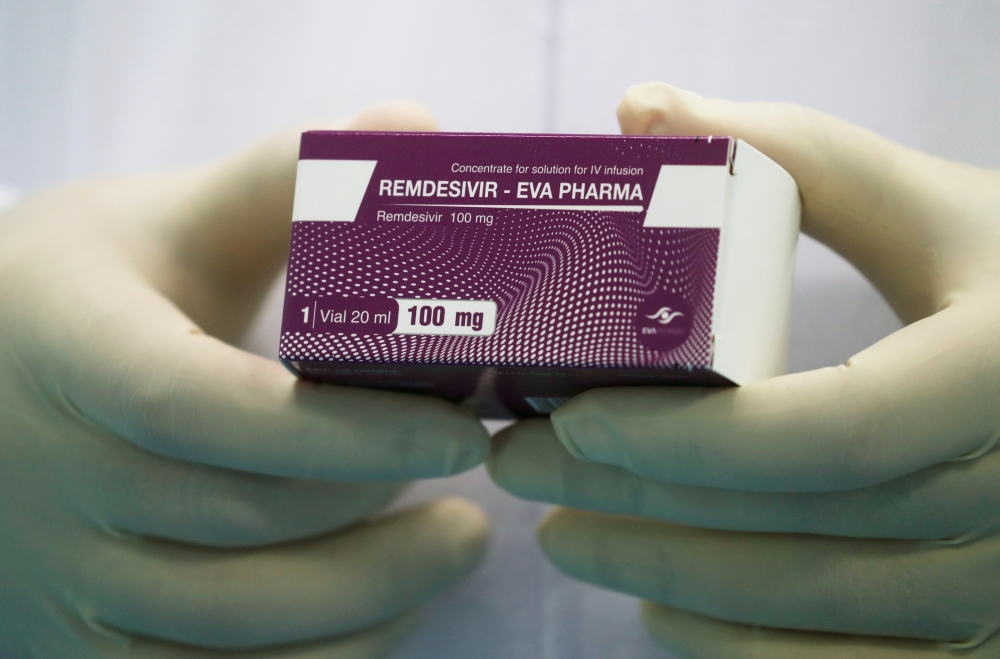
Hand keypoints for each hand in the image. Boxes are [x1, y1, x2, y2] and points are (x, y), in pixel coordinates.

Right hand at [0, 102, 489, 657]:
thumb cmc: (83, 293)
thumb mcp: (164, 223)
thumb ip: (285, 181)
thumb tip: (417, 134)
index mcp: (76, 354)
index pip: (209, 407)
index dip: (345, 430)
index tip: (462, 428)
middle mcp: (56, 481)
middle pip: (242, 524)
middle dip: (382, 513)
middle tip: (480, 475)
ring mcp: (64, 578)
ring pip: (233, 623)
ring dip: (369, 596)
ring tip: (462, 545)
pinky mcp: (85, 642)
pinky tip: (388, 617)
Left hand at [489, 83, 999, 656]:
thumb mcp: (930, 207)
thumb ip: (795, 152)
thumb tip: (641, 110)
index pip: (828, 432)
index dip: (685, 438)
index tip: (570, 417)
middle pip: (795, 524)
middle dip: (635, 503)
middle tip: (518, 468)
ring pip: (810, 607)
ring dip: (665, 576)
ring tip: (560, 534)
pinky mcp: (983, 631)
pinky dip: (742, 650)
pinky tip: (658, 609)